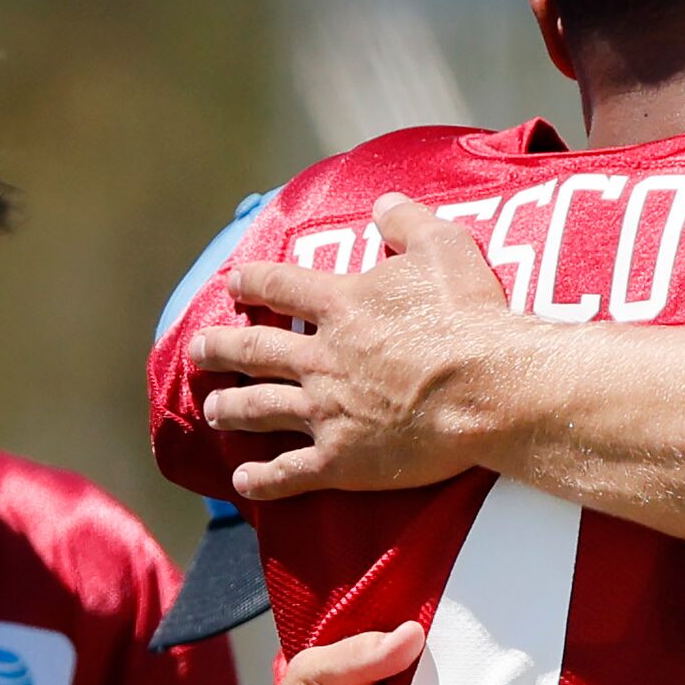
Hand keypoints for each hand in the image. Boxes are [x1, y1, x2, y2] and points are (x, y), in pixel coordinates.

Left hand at [191, 194, 513, 499]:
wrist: (487, 388)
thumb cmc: (470, 318)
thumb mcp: (446, 248)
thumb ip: (409, 222)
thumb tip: (383, 203)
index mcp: (341, 305)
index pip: (280, 287)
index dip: (252, 283)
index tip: (233, 284)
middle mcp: (320, 357)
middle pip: (253, 350)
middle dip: (219, 349)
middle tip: (197, 350)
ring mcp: (325, 410)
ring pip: (260, 408)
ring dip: (230, 408)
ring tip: (213, 409)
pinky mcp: (341, 459)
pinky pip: (290, 471)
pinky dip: (263, 478)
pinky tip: (243, 480)